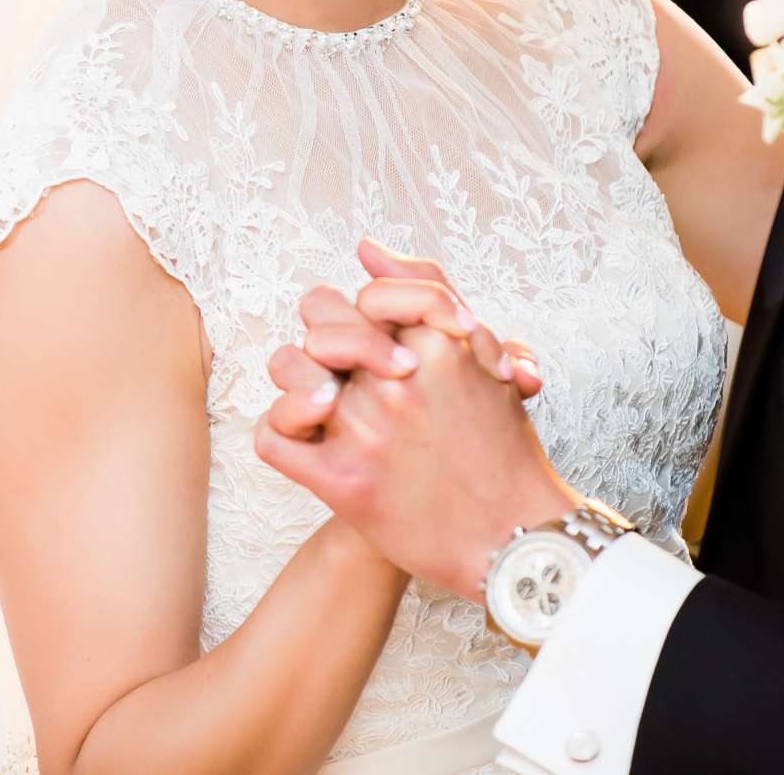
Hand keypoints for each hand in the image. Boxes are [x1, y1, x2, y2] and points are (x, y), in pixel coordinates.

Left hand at [258, 321, 581, 599]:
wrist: (510, 537)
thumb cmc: (498, 445)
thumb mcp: (481, 355)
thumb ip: (428, 290)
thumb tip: (366, 246)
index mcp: (437, 344)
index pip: (367, 293)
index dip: (366, 313)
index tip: (380, 340)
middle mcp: (398, 379)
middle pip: (318, 317)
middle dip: (329, 336)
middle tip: (351, 370)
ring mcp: (366, 429)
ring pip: (287, 365)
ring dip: (300, 379)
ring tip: (332, 402)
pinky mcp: (342, 482)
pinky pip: (272, 435)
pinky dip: (282, 429)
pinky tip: (311, 436)